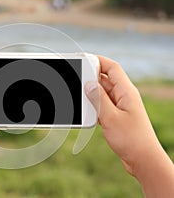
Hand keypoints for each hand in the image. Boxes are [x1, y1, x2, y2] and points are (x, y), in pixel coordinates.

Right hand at [85, 56, 173, 197]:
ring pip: (102, 93)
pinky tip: (85, 110)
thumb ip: (98, 98)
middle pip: (105, 79)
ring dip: (90, 93)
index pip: (112, 68)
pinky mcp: (116, 116)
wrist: (142, 159)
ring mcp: (120, 106)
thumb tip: (88, 83)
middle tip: (74, 77)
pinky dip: (93, 105)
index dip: (98, 60)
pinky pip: (102, 104)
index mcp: (126, 91)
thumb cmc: (131, 139)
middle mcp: (123, 96)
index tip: (82, 59)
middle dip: (90, 77)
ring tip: (77, 95)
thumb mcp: (110, 117)